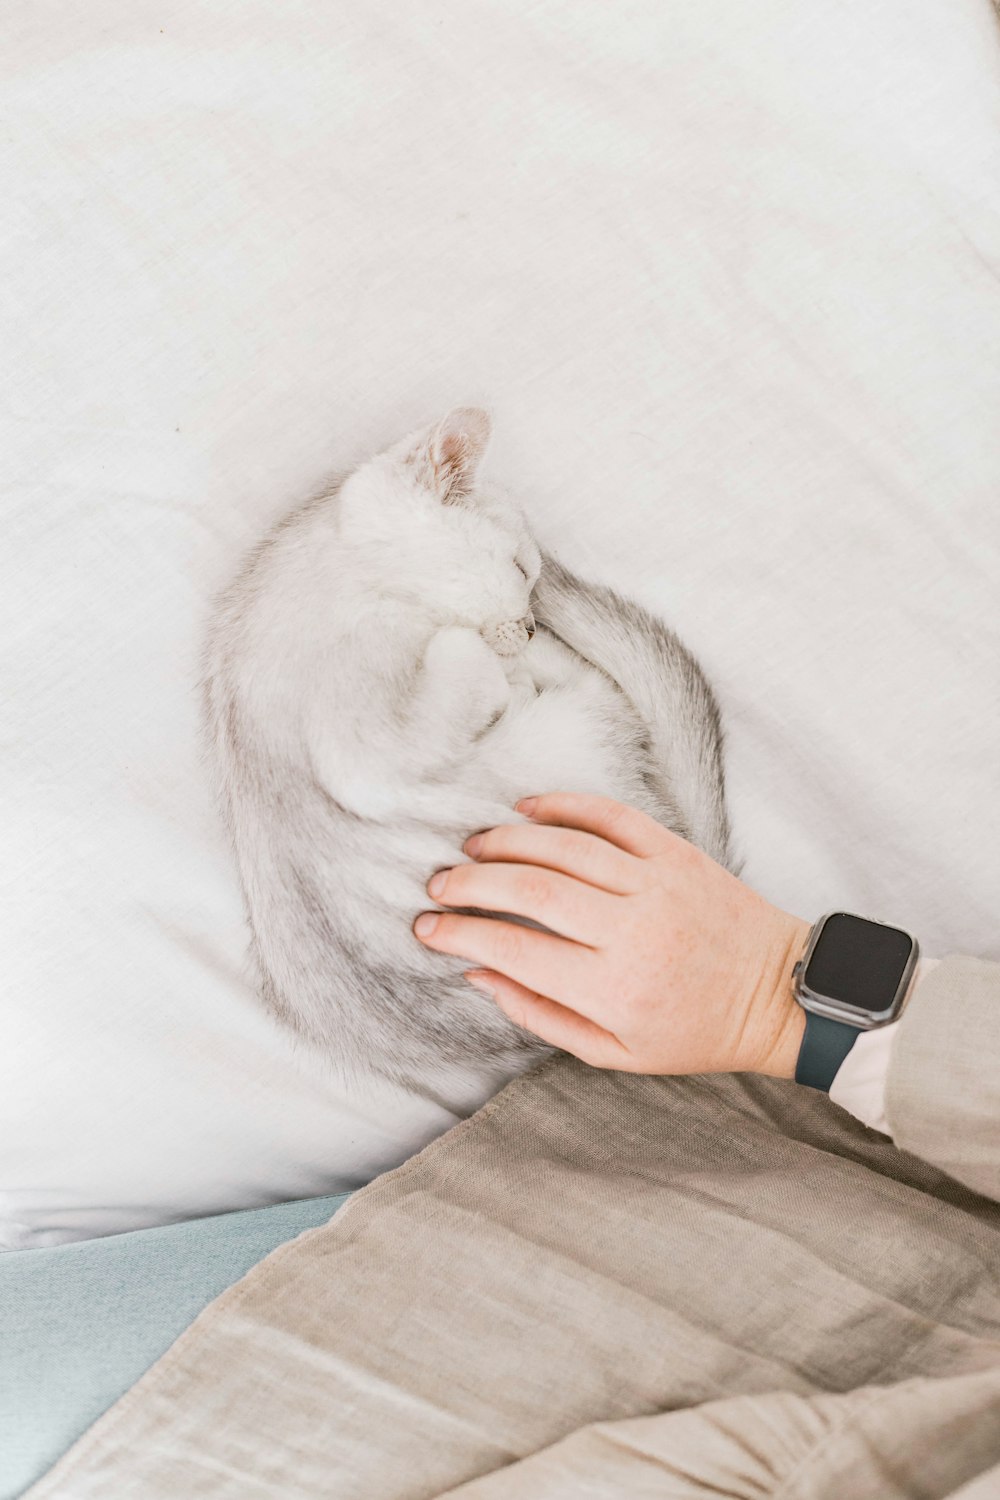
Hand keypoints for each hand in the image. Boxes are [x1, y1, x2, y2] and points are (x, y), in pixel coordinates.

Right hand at [413, 792, 809, 1078]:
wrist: (778, 994)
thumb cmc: (693, 1031)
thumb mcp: (614, 1052)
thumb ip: (540, 1015)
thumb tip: (478, 972)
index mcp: (613, 989)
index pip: (515, 949)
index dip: (460, 934)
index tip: (426, 927)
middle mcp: (632, 932)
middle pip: (529, 890)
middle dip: (470, 883)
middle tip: (439, 884)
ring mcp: (656, 885)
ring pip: (562, 847)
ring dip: (505, 841)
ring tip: (471, 849)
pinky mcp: (676, 853)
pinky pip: (610, 816)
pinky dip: (562, 805)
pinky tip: (527, 809)